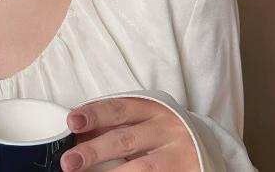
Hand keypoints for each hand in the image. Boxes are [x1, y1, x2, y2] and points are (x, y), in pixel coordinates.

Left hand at [59, 97, 198, 170]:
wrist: (205, 145)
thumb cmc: (162, 130)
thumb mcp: (143, 119)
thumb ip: (116, 124)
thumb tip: (78, 135)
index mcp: (151, 108)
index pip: (118, 109)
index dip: (94, 114)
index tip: (72, 121)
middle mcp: (165, 129)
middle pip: (124, 139)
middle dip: (94, 151)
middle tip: (69, 161)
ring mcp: (176, 155)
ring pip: (141, 167)